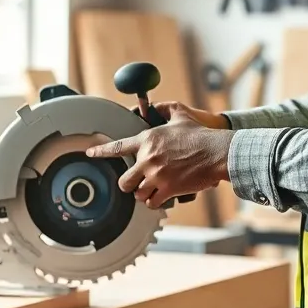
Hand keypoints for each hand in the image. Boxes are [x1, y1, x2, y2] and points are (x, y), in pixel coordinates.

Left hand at [86, 105, 233, 208]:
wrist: (216, 152)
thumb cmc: (201, 135)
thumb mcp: (181, 115)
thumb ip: (165, 109)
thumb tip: (156, 105)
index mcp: (148, 140)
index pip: (117, 147)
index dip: (101, 151)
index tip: (91, 153)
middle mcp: (148, 159)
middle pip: (124, 181)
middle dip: (129, 183)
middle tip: (138, 182)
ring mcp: (156, 175)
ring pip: (137, 193)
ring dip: (144, 193)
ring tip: (154, 188)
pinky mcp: (167, 189)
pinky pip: (151, 202)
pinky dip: (154, 201)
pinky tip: (161, 196)